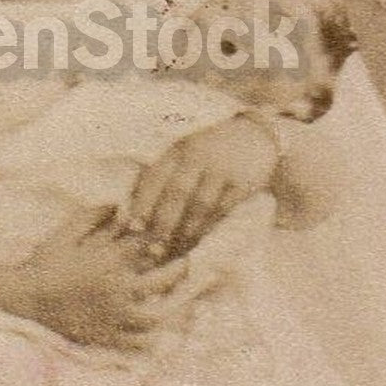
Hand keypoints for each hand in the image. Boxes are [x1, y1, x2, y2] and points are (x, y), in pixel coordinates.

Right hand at [17, 206, 189, 351]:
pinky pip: (136, 342)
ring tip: (178, 299)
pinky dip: (149, 337)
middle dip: (178, 271)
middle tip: (185, 264)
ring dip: (170, 307)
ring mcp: (111, 316)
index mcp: (106, 262)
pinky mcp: (104, 337)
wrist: (24, 299)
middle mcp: (114, 289)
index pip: (146, 249)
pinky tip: (155, 330)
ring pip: (154, 316)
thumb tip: (116, 204)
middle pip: (160, 281)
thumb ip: (91, 216)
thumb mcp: (64, 234)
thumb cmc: (44, 264)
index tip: (171, 237)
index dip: (162, 240)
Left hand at [130, 115, 277, 259]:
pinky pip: (223, 210)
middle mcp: (197, 157)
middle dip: (163, 224)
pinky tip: (199, 242)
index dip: (142, 203)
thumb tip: (132, 205)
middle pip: (176, 194)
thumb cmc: (208, 148)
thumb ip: (163, 174)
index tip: (132, 228)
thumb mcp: (183, 151)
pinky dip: (210, 228)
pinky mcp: (243, 182)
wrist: (254, 133)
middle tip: (152, 249)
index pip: (154, 177)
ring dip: (186, 231)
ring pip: (200, 206)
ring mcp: (221, 169)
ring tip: (174, 253)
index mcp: (177, 149)